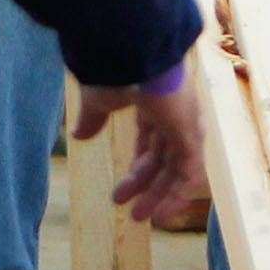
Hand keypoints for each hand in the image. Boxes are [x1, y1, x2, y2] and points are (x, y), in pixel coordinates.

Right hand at [75, 74, 205, 229]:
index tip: (119, 190)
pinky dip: (177, 194)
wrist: (130, 51)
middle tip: (125, 206)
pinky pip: (189, 173)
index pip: (150, 141)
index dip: (137, 167)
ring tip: (139, 218)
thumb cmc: (112, 67)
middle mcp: (174, 115)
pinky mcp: (191, 133)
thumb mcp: (97, 99)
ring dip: (159, 195)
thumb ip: (92, 119)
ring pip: (176, 169)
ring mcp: (185, 124)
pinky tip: (161, 214)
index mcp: (153, 103)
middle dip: (144, 184)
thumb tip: (77, 136)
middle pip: (162, 158)